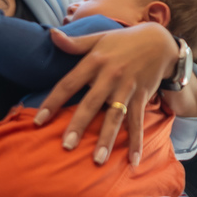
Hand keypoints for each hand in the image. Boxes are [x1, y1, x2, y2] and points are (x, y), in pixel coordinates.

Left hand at [34, 22, 175, 162]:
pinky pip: (138, 122)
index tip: (38, 121)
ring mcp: (127, 88)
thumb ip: (74, 43)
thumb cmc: (123, 41)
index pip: (68, 84)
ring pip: (115, 116)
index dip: (52, 102)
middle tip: (66, 146)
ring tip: (98, 160)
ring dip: (107, 139)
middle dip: (79, 125)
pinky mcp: (141, 97)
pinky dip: (136, 141)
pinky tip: (133, 160)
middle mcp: (110, 76)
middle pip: (91, 104)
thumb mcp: (98, 38)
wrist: (158, 41)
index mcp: (94, 62)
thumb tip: (51, 35)